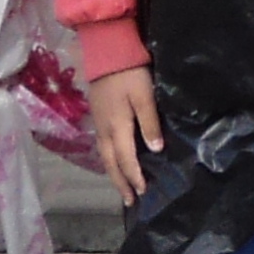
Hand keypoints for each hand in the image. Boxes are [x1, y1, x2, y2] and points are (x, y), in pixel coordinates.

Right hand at [86, 65, 162, 205]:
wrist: (107, 51)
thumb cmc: (130, 73)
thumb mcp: (144, 96)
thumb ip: (150, 123)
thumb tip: (155, 150)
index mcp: (117, 127)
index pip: (125, 160)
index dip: (134, 177)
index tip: (143, 192)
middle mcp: (104, 130)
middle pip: (110, 163)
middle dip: (120, 183)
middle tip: (130, 201)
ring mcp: (98, 123)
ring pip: (104, 156)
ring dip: (113, 173)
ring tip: (123, 187)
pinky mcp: (97, 116)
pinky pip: (102, 146)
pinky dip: (109, 160)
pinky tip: (115, 162)